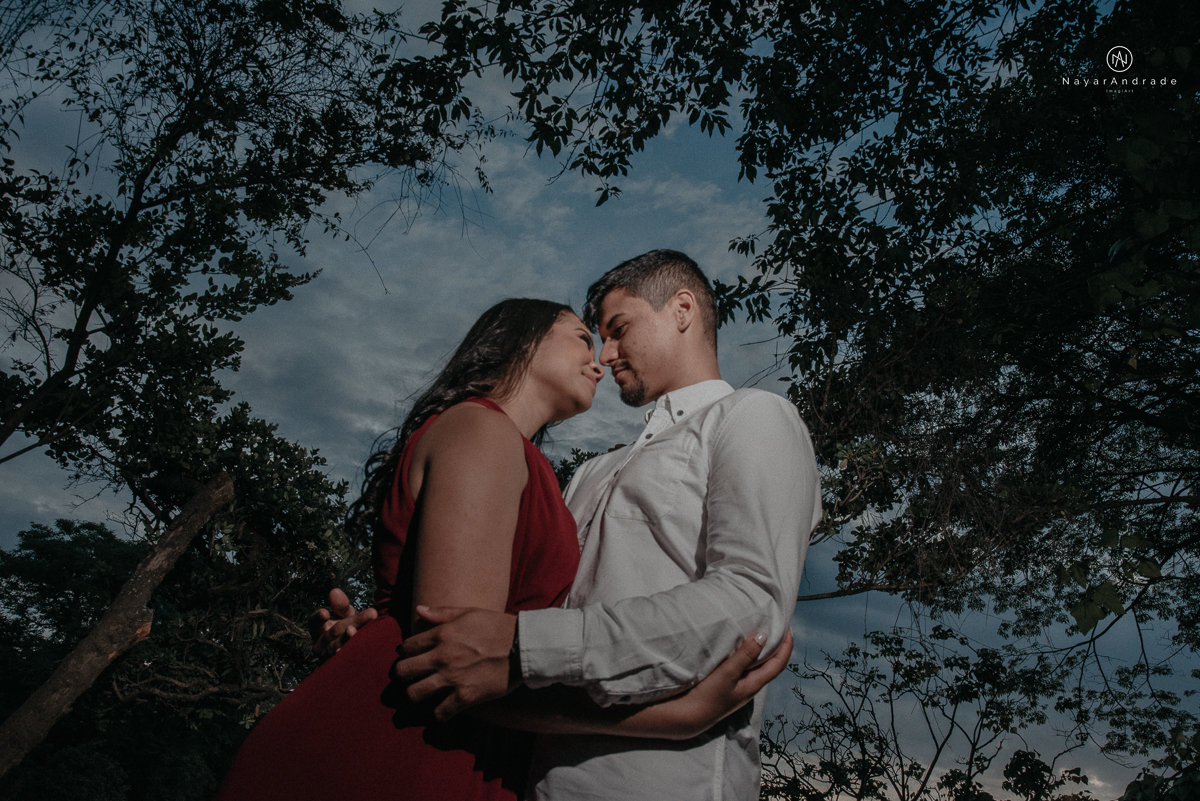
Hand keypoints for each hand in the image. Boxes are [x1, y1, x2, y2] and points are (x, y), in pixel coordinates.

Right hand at [307, 588, 376, 658]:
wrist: (349, 652)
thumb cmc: (346, 627)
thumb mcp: (344, 615)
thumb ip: (341, 605)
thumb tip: (334, 591)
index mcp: (318, 628)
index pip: (314, 621)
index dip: (319, 618)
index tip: (326, 613)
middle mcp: (319, 643)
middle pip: (334, 632)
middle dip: (353, 622)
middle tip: (372, 613)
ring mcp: (327, 657)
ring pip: (337, 646)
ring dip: (349, 639)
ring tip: (356, 631)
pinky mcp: (337, 667)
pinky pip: (345, 660)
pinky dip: (351, 654)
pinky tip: (357, 650)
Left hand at [394, 605, 517, 721]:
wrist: (524, 646)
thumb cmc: (497, 626)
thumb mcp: (469, 612)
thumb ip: (442, 612)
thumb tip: (418, 609)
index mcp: (442, 634)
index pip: (407, 647)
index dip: (406, 653)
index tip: (412, 657)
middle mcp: (442, 656)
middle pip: (403, 671)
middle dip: (403, 675)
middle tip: (411, 677)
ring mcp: (452, 678)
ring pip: (414, 694)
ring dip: (415, 695)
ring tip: (422, 693)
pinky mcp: (466, 696)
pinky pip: (440, 712)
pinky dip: (438, 714)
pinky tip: (442, 710)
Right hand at [655, 627, 793, 739]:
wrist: (688, 717)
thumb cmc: (708, 696)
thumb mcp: (727, 673)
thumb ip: (745, 655)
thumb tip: (763, 635)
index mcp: (754, 684)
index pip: (778, 664)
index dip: (787, 647)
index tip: (789, 629)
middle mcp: (751, 687)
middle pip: (772, 666)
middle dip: (779, 648)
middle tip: (778, 629)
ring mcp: (740, 688)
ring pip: (759, 667)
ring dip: (764, 651)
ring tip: (762, 635)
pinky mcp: (730, 687)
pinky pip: (747, 669)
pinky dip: (751, 656)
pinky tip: (742, 650)